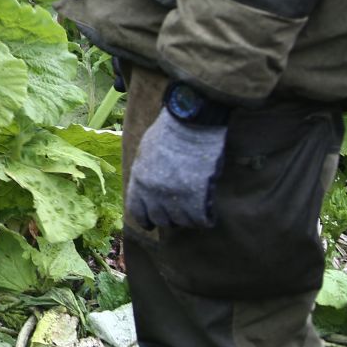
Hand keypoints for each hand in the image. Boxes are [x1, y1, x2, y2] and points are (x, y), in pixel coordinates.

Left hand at [126, 90, 229, 228]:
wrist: (190, 122)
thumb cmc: (168, 132)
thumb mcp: (145, 153)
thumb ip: (144, 174)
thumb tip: (148, 190)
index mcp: (138, 180)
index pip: (137, 211)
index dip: (146, 220)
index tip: (152, 224)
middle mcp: (153, 193)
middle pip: (161, 220)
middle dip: (171, 219)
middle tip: (180, 212)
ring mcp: (175, 196)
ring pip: (182, 222)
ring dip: (189, 218)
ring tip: (196, 209)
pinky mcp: (197, 196)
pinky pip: (201, 219)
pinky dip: (206, 218)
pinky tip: (209, 212)